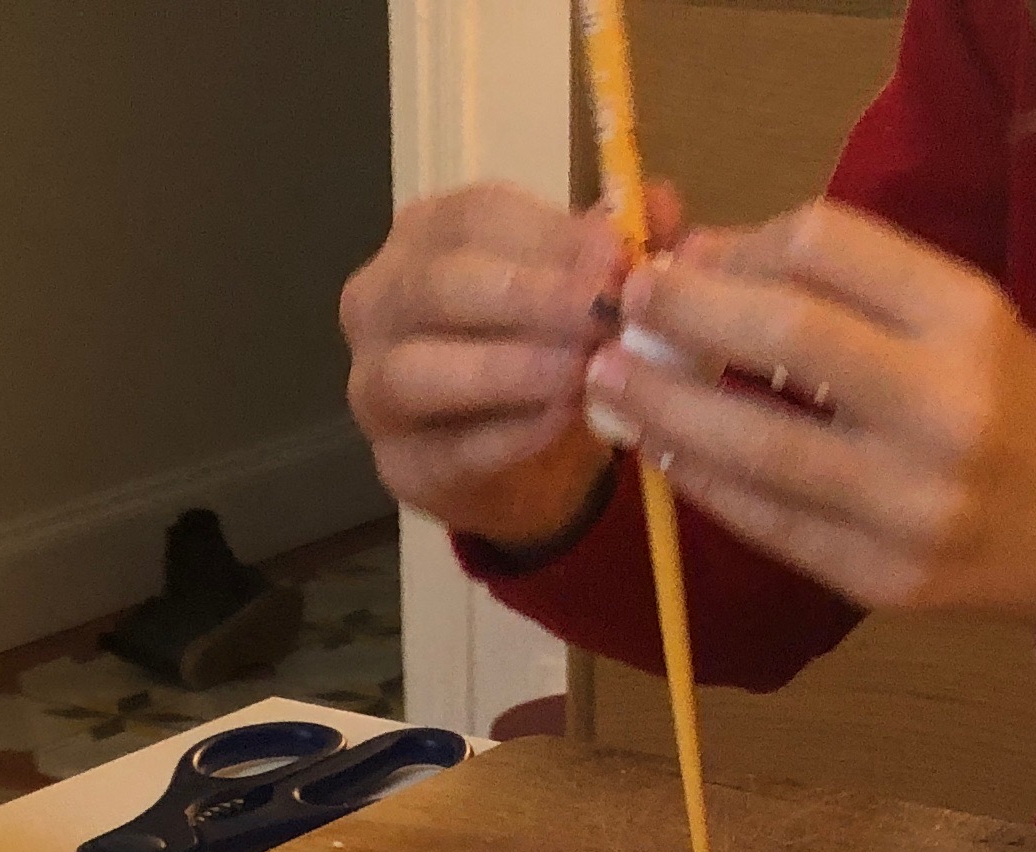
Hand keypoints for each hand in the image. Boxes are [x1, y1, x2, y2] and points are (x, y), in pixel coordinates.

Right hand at [342, 182, 654, 552]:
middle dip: (528, 297)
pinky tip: (561, 421)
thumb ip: (619, 246)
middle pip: (439, 285)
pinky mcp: (398, 463)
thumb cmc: (549, 347)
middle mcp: (379, 300)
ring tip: (581, 372)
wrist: (530, 462)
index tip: (616, 257)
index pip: (475, 217)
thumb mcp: (589, 286)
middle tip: (600, 314)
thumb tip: (662, 203)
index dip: (549, 235)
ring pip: (420, 370)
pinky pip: (446, 448)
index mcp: (426, 235)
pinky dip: (506, 435)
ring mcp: (373, 385)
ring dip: (507, 368)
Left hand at [594, 202, 1035, 651]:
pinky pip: (766, 522)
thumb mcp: (959, 320)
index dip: (740, 248)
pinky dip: (701, 482)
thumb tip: (701, 262)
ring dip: (665, 410)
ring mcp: (910, 504)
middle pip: (785, 338)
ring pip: (756, 447)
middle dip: (685, 317)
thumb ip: (844, 289)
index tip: (688, 259)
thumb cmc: (1020, 408)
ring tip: (611, 383)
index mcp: (969, 321)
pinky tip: (663, 451)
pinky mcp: (880, 578)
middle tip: (624, 308)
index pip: (828, 248)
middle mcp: (944, 408)